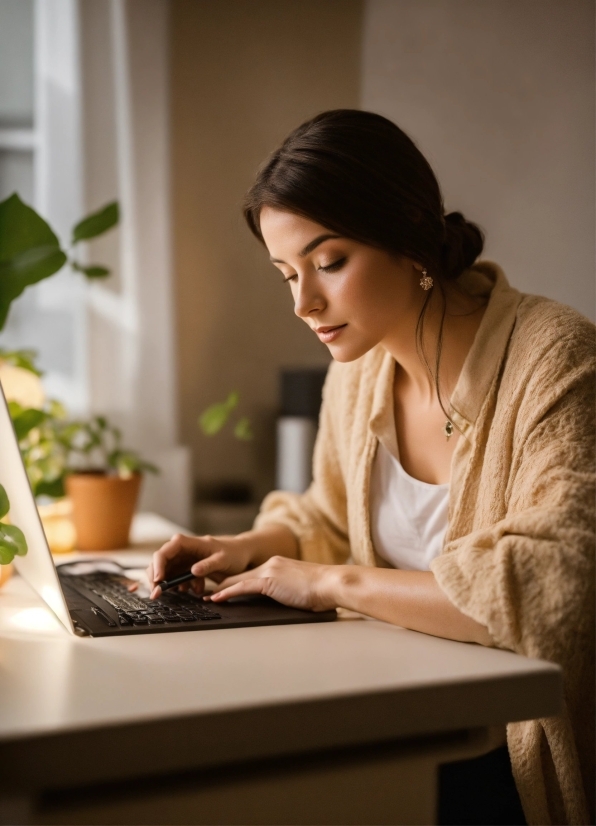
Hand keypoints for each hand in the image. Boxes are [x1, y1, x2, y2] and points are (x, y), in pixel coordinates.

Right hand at [140, 533, 253, 598]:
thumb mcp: (223, 559)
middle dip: (156, 579)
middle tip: (157, 594)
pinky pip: (177, 578)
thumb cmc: (233, 553)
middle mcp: (182, 550)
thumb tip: (193, 571)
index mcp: (188, 543)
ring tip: (187, 591)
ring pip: (166, 572)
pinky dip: (182, 586)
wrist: (241, 555)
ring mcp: (183, 559)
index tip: (159, 581)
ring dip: (171, 584)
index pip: (165, 551)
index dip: (158, 565)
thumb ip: (208, 564)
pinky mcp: (187, 568)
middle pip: (160, 562)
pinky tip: (196, 589)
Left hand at [208, 556, 336, 612]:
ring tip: (205, 596)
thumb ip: (286, 590)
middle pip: (240, 574)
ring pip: (238, 579)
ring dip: (219, 588)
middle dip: (222, 582)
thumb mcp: (300, 588)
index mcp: (278, 565)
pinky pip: (243, 587)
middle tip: (205, 590)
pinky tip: (217, 598)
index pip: (251, 573)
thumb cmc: (322, 589)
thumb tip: (282, 599)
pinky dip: (227, 593)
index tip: (221, 586)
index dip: (235, 580)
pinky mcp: (270, 581)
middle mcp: (271, 564)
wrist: (331, 583)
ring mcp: (269, 571)